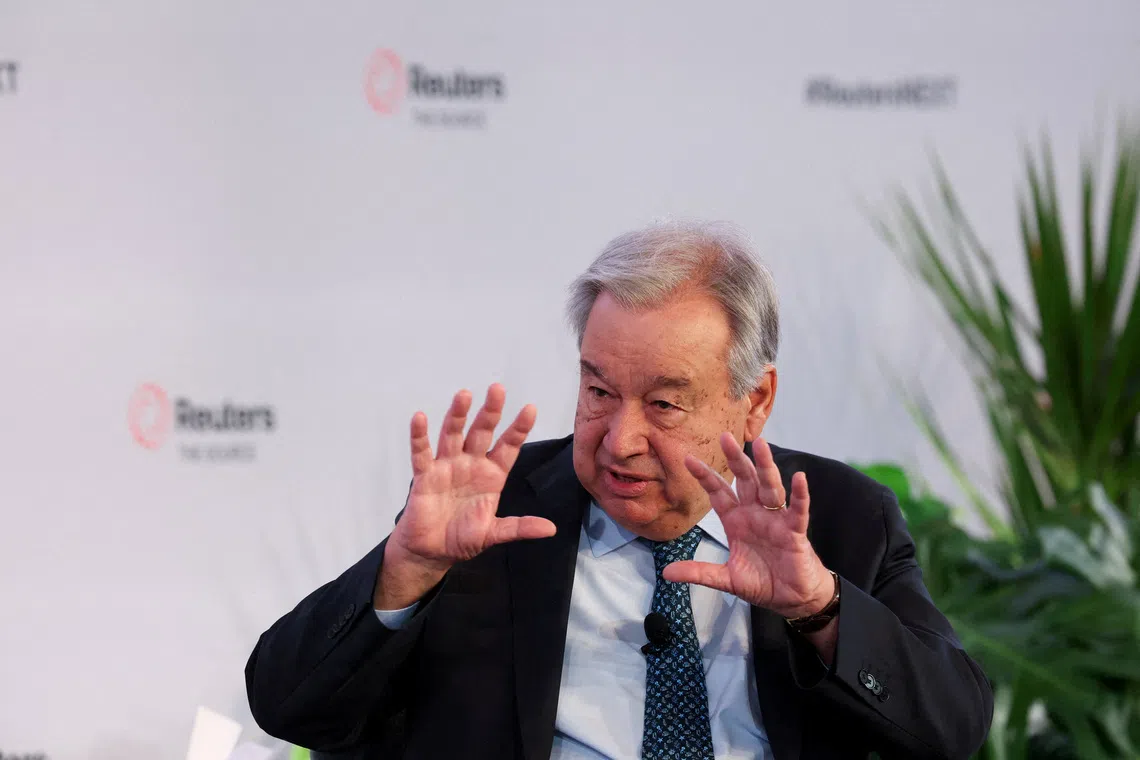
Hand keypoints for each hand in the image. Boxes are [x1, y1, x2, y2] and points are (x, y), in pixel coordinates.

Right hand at [375, 384, 555, 608]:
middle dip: (490, 411)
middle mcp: (471, 464)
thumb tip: (550, 529)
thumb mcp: (494, 533)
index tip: (531, 408)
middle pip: (482, 432)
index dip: (518, 428)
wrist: (431, 552)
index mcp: (492, 475)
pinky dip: (419, 436)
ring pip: (453, 435)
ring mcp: (447, 467)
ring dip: (458, 415)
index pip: (508, 446)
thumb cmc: (462, 538)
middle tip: (498, 389)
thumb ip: (519, 527)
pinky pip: (421, 453)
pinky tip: (419, 418)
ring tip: (464, 395)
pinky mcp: (425, 476)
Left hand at [662, 434, 833, 619]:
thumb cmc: (762, 582)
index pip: (718, 492)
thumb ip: (699, 572)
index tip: (688, 458)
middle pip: (744, 480)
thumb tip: (667, 573)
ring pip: (770, 487)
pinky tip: (798, 478)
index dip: (705, 476)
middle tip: (725, 436)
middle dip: (735, 459)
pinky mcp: (795, 532)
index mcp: (736, 520)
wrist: (791, 598)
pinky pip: (798, 510)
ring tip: (761, 444)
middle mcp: (755, 513)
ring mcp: (776, 520)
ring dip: (765, 466)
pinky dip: (800, 494)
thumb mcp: (726, 578)